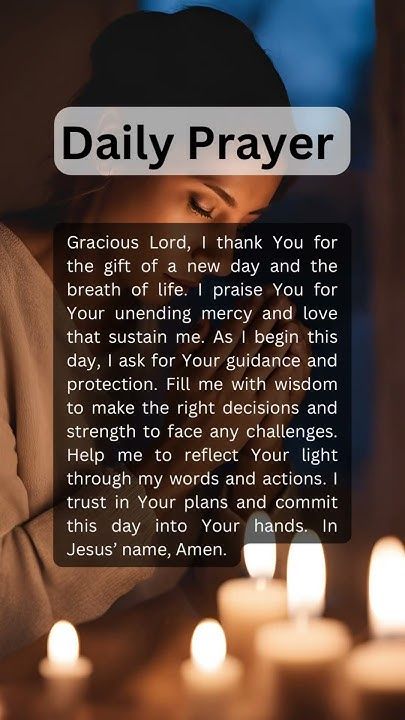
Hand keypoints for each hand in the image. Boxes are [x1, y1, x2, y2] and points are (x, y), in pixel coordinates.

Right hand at [163, 289, 299, 472]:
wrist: (183, 449)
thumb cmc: (179, 407)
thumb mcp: (176, 373)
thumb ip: (189, 344)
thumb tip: (207, 319)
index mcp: (202, 368)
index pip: (227, 334)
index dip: (244, 313)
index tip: (258, 295)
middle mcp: (220, 380)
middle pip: (248, 344)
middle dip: (267, 319)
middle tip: (282, 299)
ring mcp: (236, 398)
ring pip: (261, 365)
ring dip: (278, 342)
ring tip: (292, 323)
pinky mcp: (249, 415)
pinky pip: (268, 391)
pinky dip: (281, 374)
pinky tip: (292, 359)